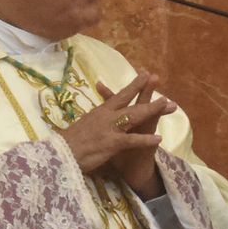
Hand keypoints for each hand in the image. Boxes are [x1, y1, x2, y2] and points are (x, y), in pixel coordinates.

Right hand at [60, 73, 175, 196]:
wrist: (60, 154)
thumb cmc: (69, 143)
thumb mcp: (84, 127)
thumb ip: (94, 121)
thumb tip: (98, 117)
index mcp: (99, 112)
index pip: (118, 95)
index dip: (133, 85)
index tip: (145, 75)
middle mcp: (105, 116)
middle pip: (128, 100)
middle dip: (145, 90)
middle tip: (158, 80)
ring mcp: (109, 128)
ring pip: (134, 116)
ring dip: (151, 109)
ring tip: (167, 104)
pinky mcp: (111, 142)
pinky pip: (132, 140)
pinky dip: (146, 139)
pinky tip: (158, 138)